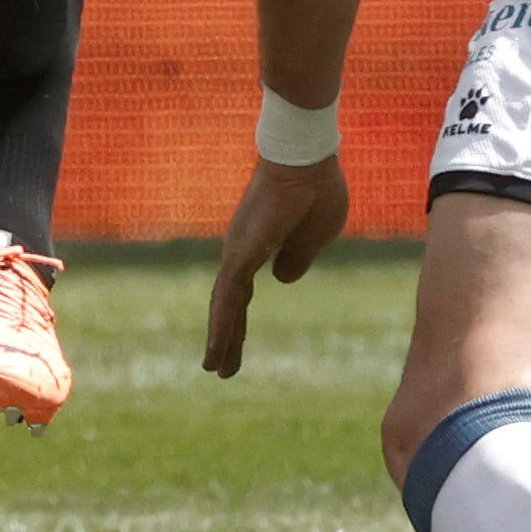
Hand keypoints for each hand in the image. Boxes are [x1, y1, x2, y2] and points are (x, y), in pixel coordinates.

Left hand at [200, 151, 347, 376]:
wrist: (307, 162)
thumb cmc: (316, 190)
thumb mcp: (316, 236)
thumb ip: (298, 258)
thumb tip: (282, 279)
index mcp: (261, 246)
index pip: (244, 292)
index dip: (240, 320)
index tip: (237, 344)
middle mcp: (241, 250)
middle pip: (230, 303)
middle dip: (227, 336)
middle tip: (218, 366)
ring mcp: (237, 252)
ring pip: (225, 305)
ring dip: (220, 339)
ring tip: (214, 369)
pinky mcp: (240, 254)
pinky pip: (227, 298)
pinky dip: (221, 327)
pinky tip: (215, 351)